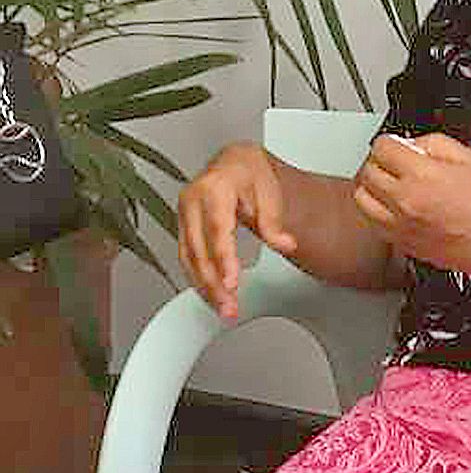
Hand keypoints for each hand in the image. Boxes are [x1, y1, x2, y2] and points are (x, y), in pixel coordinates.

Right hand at [177, 143, 297, 323]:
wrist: (234, 164)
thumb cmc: (250, 174)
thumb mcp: (269, 192)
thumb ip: (274, 222)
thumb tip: (286, 244)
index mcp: (214, 188)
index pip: (217, 228)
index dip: (223, 258)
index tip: (231, 282)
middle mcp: (193, 200)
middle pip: (199, 248)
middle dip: (213, 282)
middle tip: (229, 307)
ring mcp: (184, 214)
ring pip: (189, 257)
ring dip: (204, 287)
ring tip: (223, 309)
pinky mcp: (183, 227)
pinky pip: (187, 257)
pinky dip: (199, 280)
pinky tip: (211, 296)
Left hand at [352, 133, 470, 278]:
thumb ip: (434, 143)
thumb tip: (412, 143)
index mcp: (421, 175)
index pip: (381, 147)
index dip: (391, 142)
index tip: (398, 146)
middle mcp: (405, 201)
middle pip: (368, 170)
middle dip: (380, 162)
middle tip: (394, 163)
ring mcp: (400, 225)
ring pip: (362, 198)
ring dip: (372, 187)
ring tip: (388, 184)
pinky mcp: (402, 244)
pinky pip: (373, 222)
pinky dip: (377, 211)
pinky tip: (394, 207)